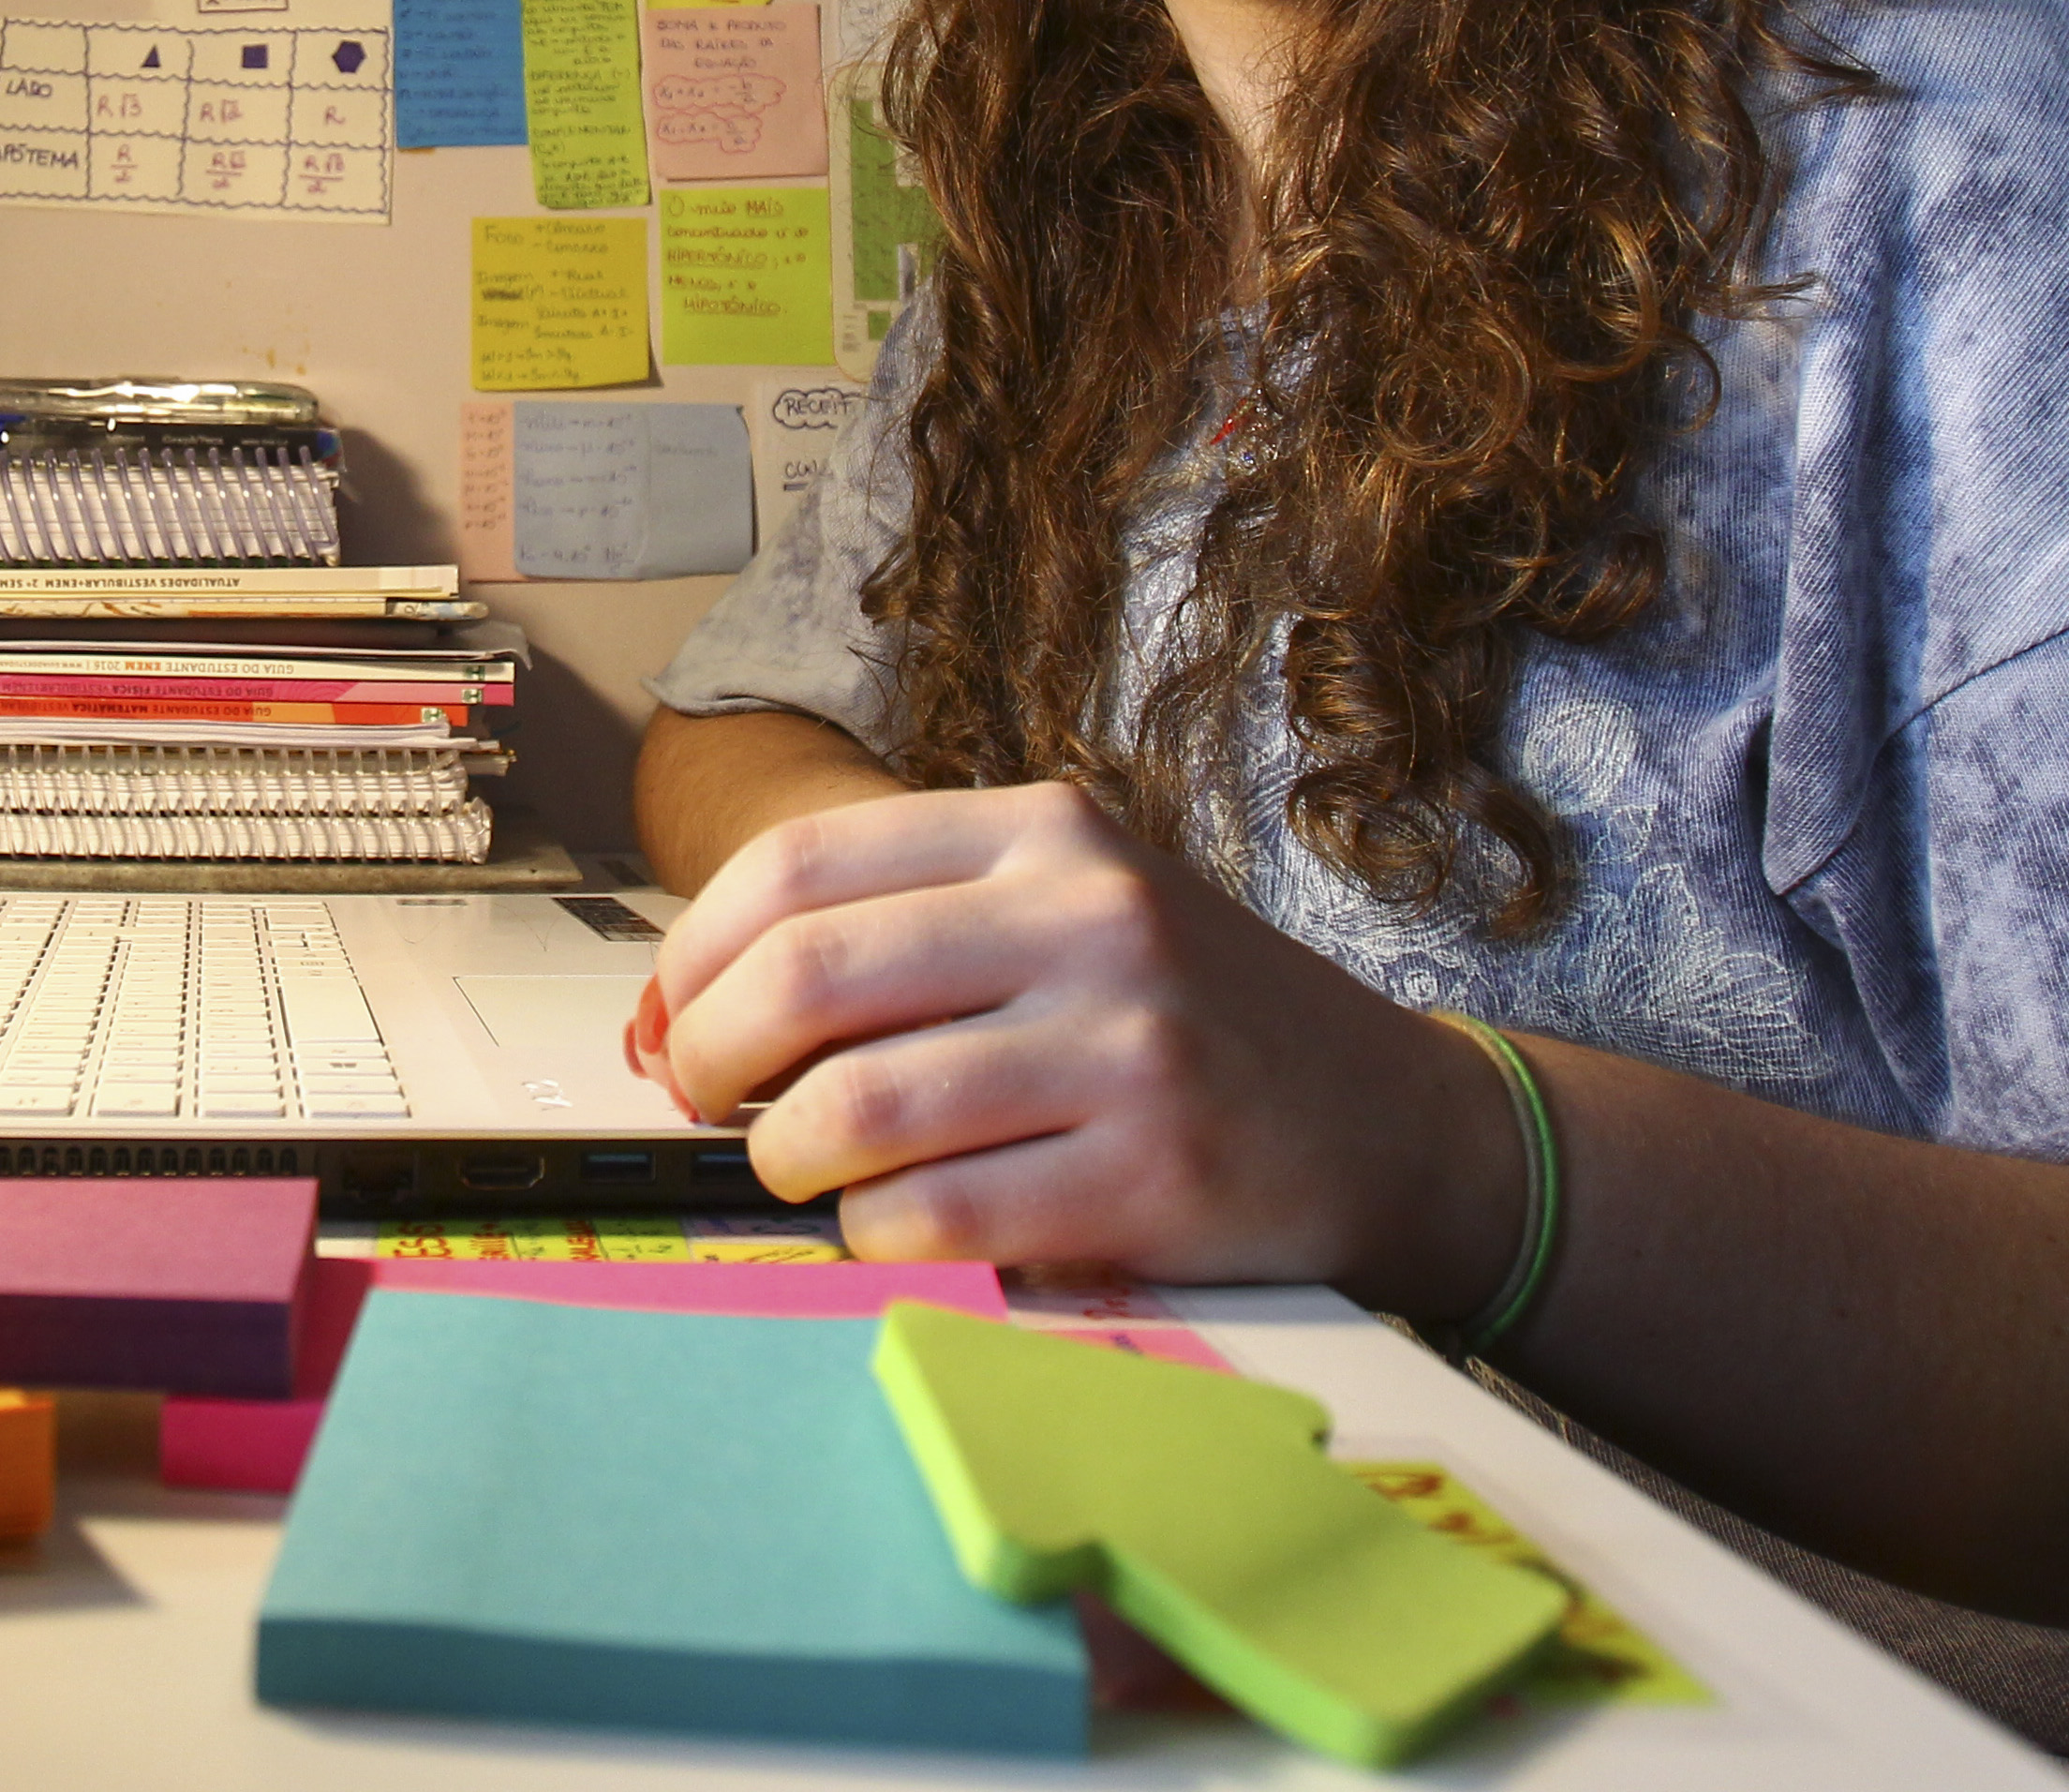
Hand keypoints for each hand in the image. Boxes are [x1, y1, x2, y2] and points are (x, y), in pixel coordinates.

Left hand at [631, 782, 1518, 1307]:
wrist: (1397, 1121)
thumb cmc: (1198, 1022)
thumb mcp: (1071, 913)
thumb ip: (905, 931)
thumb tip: (682, 1009)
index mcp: (1046, 832)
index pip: (798, 866)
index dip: (694, 953)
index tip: (671, 1018)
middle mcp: (1086, 918)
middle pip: (804, 979)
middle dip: (710, 1059)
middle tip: (706, 1105)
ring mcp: (1125, 1045)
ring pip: (851, 1110)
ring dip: (785, 1162)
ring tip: (801, 1172)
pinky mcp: (1151, 1175)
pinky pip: (933, 1217)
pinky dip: (873, 1236)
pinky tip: (892, 1225)